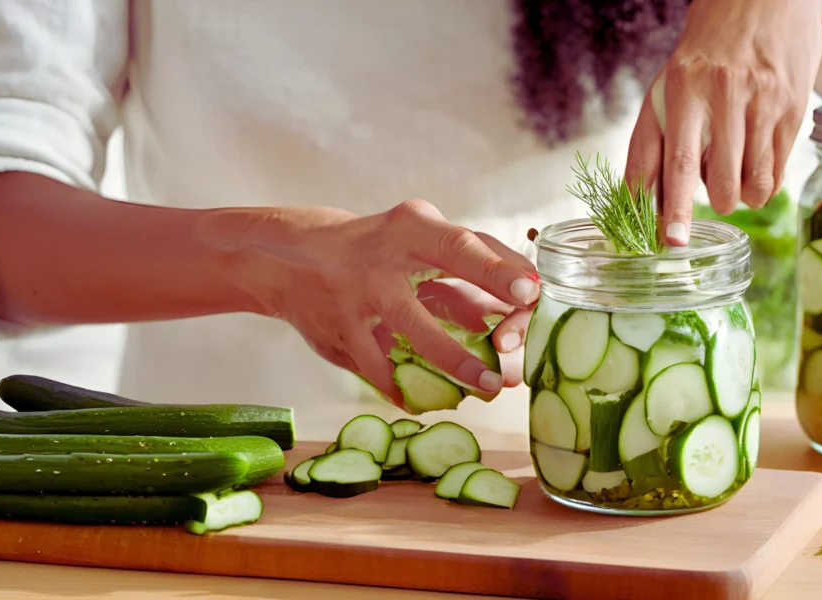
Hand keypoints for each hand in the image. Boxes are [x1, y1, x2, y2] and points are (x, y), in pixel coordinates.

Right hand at [199, 200, 537, 408]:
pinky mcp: (337, 327)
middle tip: (523, 322)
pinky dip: (399, 386)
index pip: (469, 242)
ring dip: (455, 359)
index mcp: (415, 226)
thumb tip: (512, 318)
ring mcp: (359, 288)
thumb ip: (460, 284)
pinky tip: (418, 403)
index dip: (501, 268)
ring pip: (414, 326)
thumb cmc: (373, 257)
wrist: (289, 259)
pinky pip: (375, 365)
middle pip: (451, 259)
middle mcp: (389, 249)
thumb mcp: (413, 257)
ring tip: (488, 386)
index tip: (532, 291)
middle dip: (491, 284)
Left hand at [626, 0, 821, 245]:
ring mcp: (763, 101)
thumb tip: (636, 202)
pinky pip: (779, 171)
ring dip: (741, 194)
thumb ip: (649, 146)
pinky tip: (756, 160)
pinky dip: (765, 181)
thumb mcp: (665, 91)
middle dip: (715, 203)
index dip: (673, 207)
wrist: (763, 0)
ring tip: (735, 170)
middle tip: (712, 191)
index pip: (676, 162)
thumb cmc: (703, 55)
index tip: (672, 241)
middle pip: (719, 182)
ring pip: (754, 184)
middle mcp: (723, 95)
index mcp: (682, 91)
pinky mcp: (794, 108)